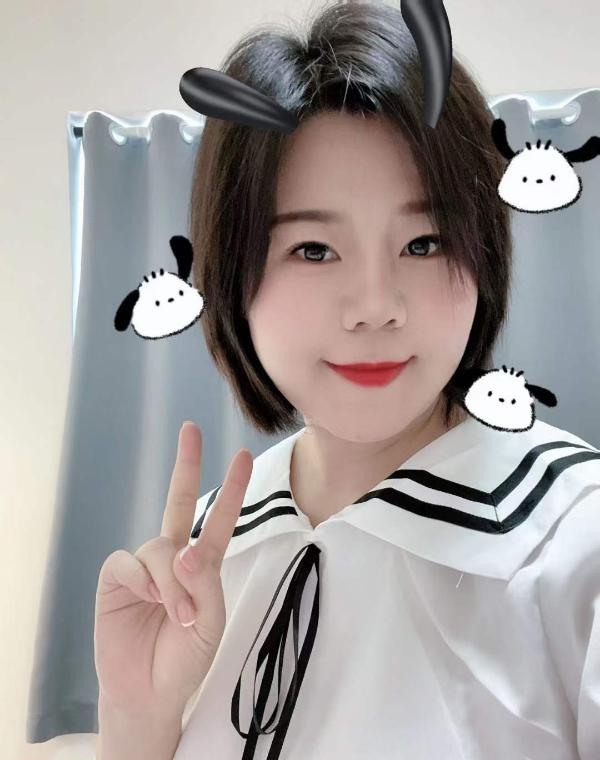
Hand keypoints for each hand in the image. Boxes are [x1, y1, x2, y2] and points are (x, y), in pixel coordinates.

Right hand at [94, 422, 252, 714]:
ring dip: (173, 583)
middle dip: (186, 463)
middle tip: (191, 428)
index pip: (218, 519)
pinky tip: (148, 600)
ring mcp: (143, 565)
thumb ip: (203, 581)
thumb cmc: (185, 656)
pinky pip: (131, 563)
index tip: (244, 455)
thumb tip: (182, 548)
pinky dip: (147, 582)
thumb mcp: (211, 621)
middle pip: (179, 500)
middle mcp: (172, 556)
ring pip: (161, 548)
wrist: (150, 692)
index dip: (232, 488)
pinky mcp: (117, 577)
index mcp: (202, 563)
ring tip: (180, 617)